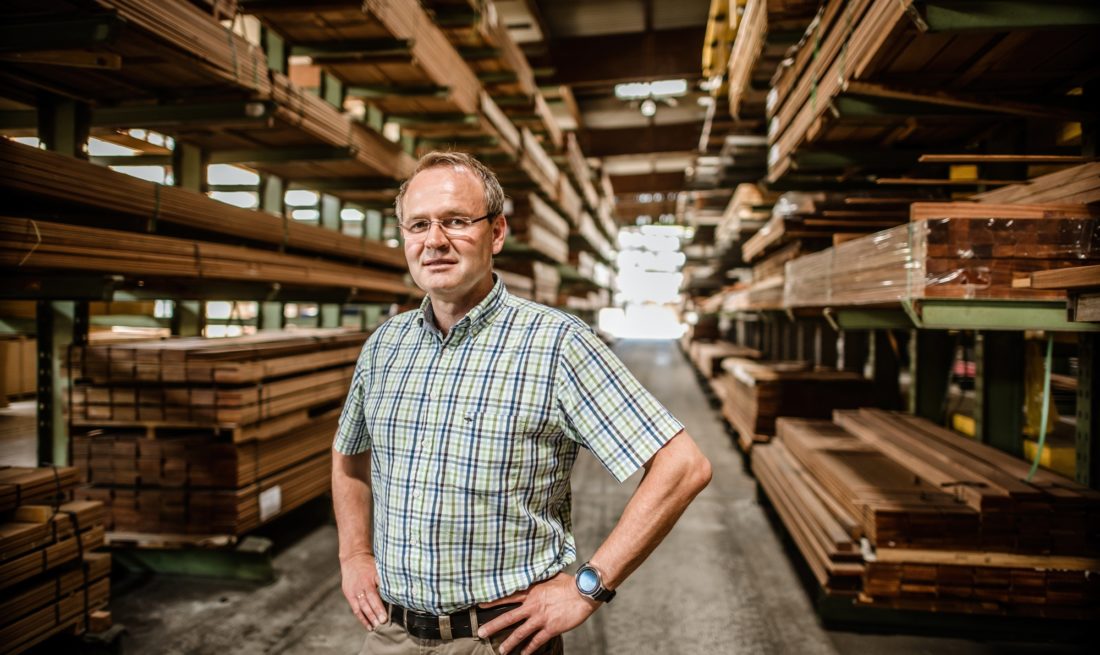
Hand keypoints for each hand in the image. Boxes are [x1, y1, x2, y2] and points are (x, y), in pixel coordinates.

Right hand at [340, 552, 387, 630]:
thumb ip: (385, 580)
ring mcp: (354, 592)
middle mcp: (360, 587)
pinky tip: (368, 626)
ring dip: (368, 619)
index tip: (385, 617)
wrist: (353, 559)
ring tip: (376, 627)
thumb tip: (397, 589)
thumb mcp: (378, 568)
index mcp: (368, 580)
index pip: (374, 596)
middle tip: (382, 624)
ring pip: (361, 608)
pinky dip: (362, 618)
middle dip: (375, 615)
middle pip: (367, 604)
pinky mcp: (349, 595)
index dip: (379, 607)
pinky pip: (355, 609)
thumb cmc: (369, 564)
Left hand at [477, 572, 600, 654]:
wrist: (583, 592)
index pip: (507, 597)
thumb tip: (533, 574)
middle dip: (493, 626)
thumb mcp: (550, 576)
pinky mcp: (551, 628)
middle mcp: (532, 606)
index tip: (480, 607)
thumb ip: (539, 579)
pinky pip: (537, 641)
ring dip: (509, 642)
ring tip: (500, 650)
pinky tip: (524, 653)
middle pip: (508, 618)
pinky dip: (529, 648)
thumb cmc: (569, 583)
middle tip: (481, 633)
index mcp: (531, 592)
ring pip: (520, 633)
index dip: (493, 602)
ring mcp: (541, 618)